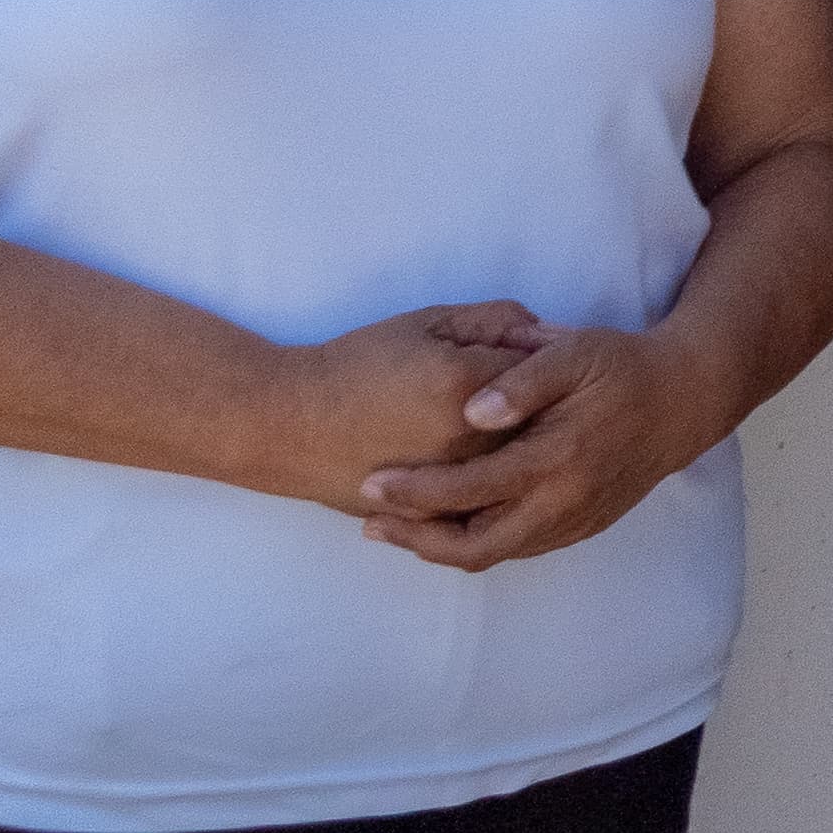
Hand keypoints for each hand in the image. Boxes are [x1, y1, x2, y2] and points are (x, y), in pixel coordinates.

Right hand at [273, 302, 553, 510]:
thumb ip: (490, 319)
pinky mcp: (437, 513)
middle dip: (540, 401)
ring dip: (523, 445)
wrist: (291, 424)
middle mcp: (468, 439)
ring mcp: (455, 483)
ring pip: (519, 466)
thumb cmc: (356, 365)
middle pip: (541, 419)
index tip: (525, 353)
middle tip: (516, 391)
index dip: (537, 355)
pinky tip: (486, 464)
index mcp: (467, 384)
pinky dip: (497, 485)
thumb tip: (540, 330)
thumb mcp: (422, 324)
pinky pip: (488, 503)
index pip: (540, 364)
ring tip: (496, 425)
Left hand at [355, 322, 733, 569]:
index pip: (470, 489)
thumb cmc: (624, 367)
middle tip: (371, 523)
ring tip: (397, 529)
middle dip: (416, 539)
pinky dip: (477, 544)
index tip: (370, 483)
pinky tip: (451, 525)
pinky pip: (519, 549)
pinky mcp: (583, 526)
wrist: (686, 399)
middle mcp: (565, 501)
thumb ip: (521, 381)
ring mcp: (575, 519)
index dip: (415, 492)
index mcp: (557, 457)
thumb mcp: (574, 353)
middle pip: (475, 546)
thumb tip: (470, 410)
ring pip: (496, 554)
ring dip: (442, 547)